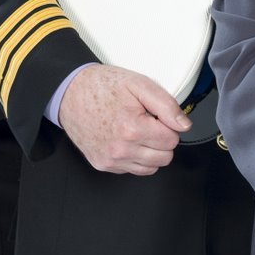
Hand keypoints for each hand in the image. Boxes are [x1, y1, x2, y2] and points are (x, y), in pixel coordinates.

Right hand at [58, 64, 191, 175]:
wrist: (70, 93)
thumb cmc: (103, 86)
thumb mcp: (139, 85)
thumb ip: (166, 105)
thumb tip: (184, 125)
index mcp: (132, 128)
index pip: (172, 140)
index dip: (168, 124)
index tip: (156, 115)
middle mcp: (120, 149)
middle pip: (164, 157)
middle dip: (162, 139)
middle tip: (148, 122)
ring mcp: (110, 160)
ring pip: (151, 167)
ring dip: (150, 151)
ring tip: (137, 130)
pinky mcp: (103, 165)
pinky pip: (133, 170)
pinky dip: (136, 157)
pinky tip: (127, 139)